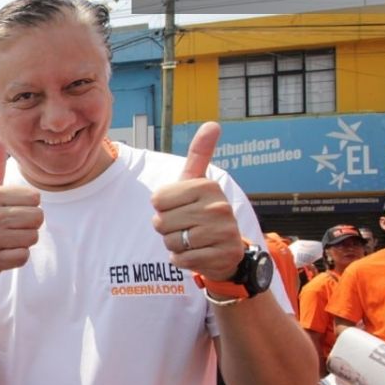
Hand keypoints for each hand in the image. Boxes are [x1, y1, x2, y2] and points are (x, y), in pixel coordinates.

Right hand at [0, 132, 42, 284]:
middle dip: (29, 224)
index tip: (10, 210)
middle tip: (10, 227)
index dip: (28, 206)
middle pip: (38, 218)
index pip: (35, 198)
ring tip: (6, 239)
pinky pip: (23, 257)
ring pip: (32, 237)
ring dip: (23, 241)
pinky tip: (3, 253)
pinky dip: (17, 257)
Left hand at [151, 122, 242, 281]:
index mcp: (207, 186)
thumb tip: (213, 123)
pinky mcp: (221, 256)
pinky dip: (181, 260)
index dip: (162, 208)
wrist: (227, 250)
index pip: (157, 200)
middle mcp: (218, 207)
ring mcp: (222, 233)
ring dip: (174, 245)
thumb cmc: (203, 212)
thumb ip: (200, 154)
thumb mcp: (198, 183)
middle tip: (185, 227)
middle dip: (167, 229)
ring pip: (170, 242)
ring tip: (191, 240)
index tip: (180, 208)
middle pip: (161, 222)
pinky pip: (181, 260)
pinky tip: (196, 254)